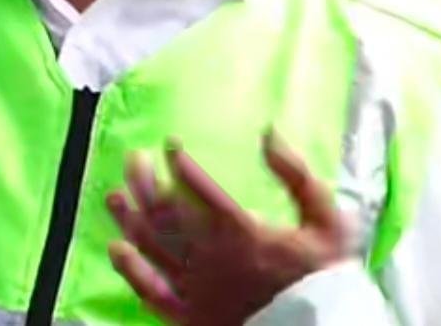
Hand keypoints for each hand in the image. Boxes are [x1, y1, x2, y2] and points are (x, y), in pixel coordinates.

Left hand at [106, 132, 349, 325]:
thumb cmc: (324, 277)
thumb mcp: (326, 221)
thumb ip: (297, 176)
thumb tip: (269, 132)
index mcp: (240, 231)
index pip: (197, 187)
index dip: (179, 162)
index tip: (170, 145)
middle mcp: (209, 256)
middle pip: (163, 211)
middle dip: (143, 180)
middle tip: (133, 159)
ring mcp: (195, 287)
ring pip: (150, 246)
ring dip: (127, 217)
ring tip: (114, 195)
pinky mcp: (188, 316)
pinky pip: (150, 292)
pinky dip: (130, 270)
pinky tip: (115, 249)